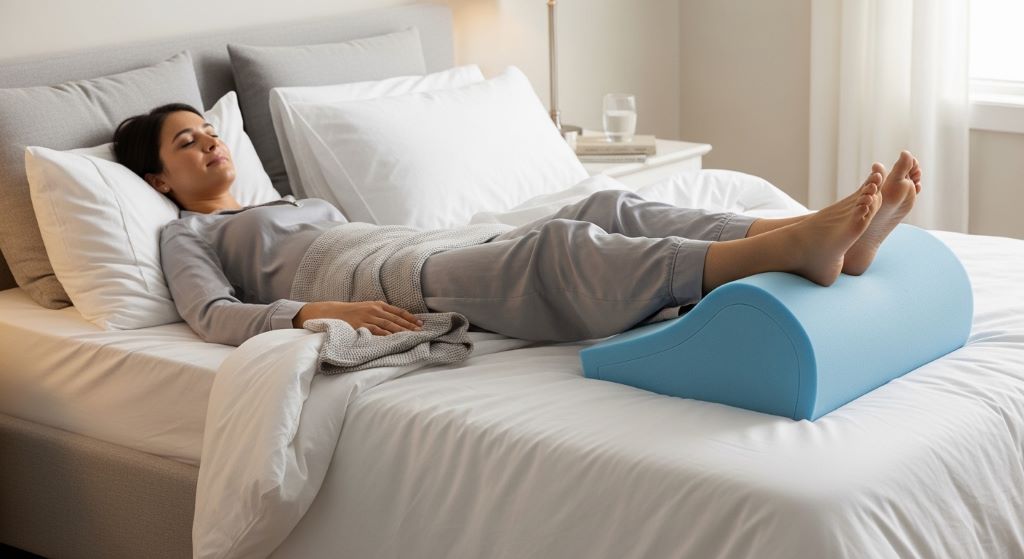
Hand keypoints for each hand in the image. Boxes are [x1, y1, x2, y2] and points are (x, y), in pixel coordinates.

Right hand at [292, 300, 422, 334]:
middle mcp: (374, 309)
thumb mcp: (367, 308)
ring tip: (412, 336)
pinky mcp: (360, 325)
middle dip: (410, 325)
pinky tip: (394, 339)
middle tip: (421, 331)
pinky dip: (386, 335)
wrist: (330, 312)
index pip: (398, 311)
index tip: (421, 323)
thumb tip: (396, 321)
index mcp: (377, 304)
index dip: (410, 317)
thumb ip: (380, 313)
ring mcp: (367, 317)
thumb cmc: (350, 312)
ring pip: (388, 325)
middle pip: (396, 318)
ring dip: (402, 330)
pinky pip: (376, 331)